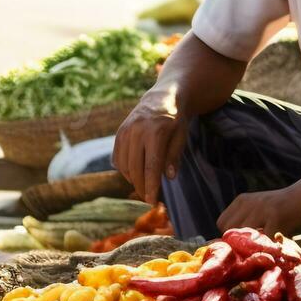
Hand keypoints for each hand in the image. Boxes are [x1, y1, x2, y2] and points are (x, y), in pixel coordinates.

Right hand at [112, 90, 187, 204]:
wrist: (161, 98)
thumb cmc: (176, 120)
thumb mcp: (181, 135)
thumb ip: (174, 156)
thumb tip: (168, 177)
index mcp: (155, 132)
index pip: (151, 166)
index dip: (151, 186)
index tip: (152, 201)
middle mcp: (136, 132)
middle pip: (135, 169)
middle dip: (142, 187)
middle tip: (149, 199)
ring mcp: (125, 132)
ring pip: (124, 165)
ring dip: (133, 180)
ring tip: (144, 187)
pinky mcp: (118, 133)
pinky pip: (118, 158)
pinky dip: (125, 170)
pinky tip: (135, 175)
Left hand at [217, 186, 300, 236]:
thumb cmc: (281, 208)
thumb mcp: (258, 208)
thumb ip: (245, 220)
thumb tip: (231, 244)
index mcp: (241, 200)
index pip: (221, 223)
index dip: (229, 234)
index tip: (243, 239)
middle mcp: (249, 203)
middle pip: (229, 230)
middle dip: (239, 240)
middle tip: (253, 245)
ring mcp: (262, 209)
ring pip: (245, 234)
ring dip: (253, 244)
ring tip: (264, 244)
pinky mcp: (275, 216)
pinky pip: (265, 238)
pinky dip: (269, 244)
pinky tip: (276, 243)